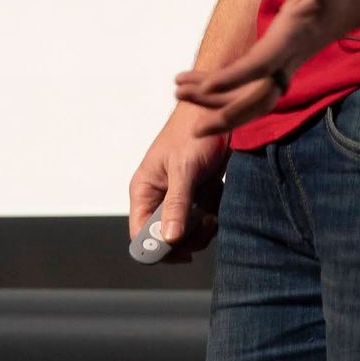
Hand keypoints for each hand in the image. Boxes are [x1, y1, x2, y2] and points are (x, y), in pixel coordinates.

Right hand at [128, 102, 229, 260]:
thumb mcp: (184, 169)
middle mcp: (158, 197)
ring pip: (185, 234)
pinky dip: (213, 218)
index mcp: (144, 191)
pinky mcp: (198, 194)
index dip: (157, 249)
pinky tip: (219, 202)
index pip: (140, 236)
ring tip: (214, 214)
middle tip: (206, 225)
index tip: (183, 250)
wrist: (218, 110)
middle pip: (164, 240)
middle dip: (186, 240)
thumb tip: (168, 240)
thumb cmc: (193, 132)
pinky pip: (203, 221)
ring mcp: (178, 197)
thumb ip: (176, 204)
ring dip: (202, 231)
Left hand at [172, 0, 359, 138]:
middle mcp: (294, 55)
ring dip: (219, 102)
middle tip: (192, 130)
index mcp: (298, 33)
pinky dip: (228, 89)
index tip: (204, 88)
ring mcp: (290, 61)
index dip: (235, 77)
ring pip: (254, 96)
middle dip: (227, 114)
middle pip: (260, 97)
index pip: (264, 64)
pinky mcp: (285, 59)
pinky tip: (201, 85)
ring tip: (179, 93)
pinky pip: (254, 85)